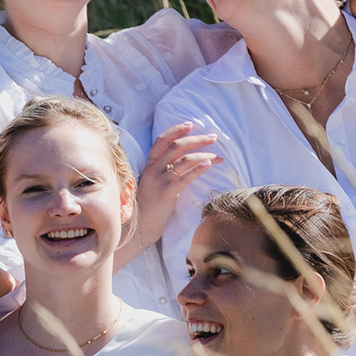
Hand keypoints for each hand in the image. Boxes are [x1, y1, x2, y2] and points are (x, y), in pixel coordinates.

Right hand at [130, 124, 219, 255]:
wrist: (136, 229)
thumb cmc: (146, 211)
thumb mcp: (151, 188)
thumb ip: (162, 176)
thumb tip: (181, 169)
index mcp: (149, 167)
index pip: (161, 141)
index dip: (175, 130)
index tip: (190, 125)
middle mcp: (153, 171)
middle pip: (176, 146)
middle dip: (197, 139)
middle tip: (213, 137)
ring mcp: (159, 182)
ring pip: (183, 159)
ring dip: (204, 153)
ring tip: (218, 155)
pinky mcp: (166, 194)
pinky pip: (184, 177)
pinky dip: (198, 168)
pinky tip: (209, 164)